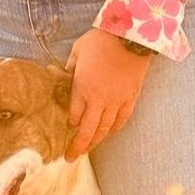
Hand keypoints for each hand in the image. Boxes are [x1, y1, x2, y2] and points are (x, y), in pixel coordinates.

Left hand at [64, 27, 152, 159]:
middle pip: (88, 131)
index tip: (66, 126)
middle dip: (77, 146)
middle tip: (69, 158)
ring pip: (105, 129)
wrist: (131, 36)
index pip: (74, 116)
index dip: (69, 124)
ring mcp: (117, 101)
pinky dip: (113, 129)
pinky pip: (121, 120)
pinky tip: (108, 133)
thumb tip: (62, 77)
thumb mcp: (77, 51)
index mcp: (83, 87)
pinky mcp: (131, 98)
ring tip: (87, 149)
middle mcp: (99, 99)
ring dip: (95, 142)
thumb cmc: (101, 41)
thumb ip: (69, 68)